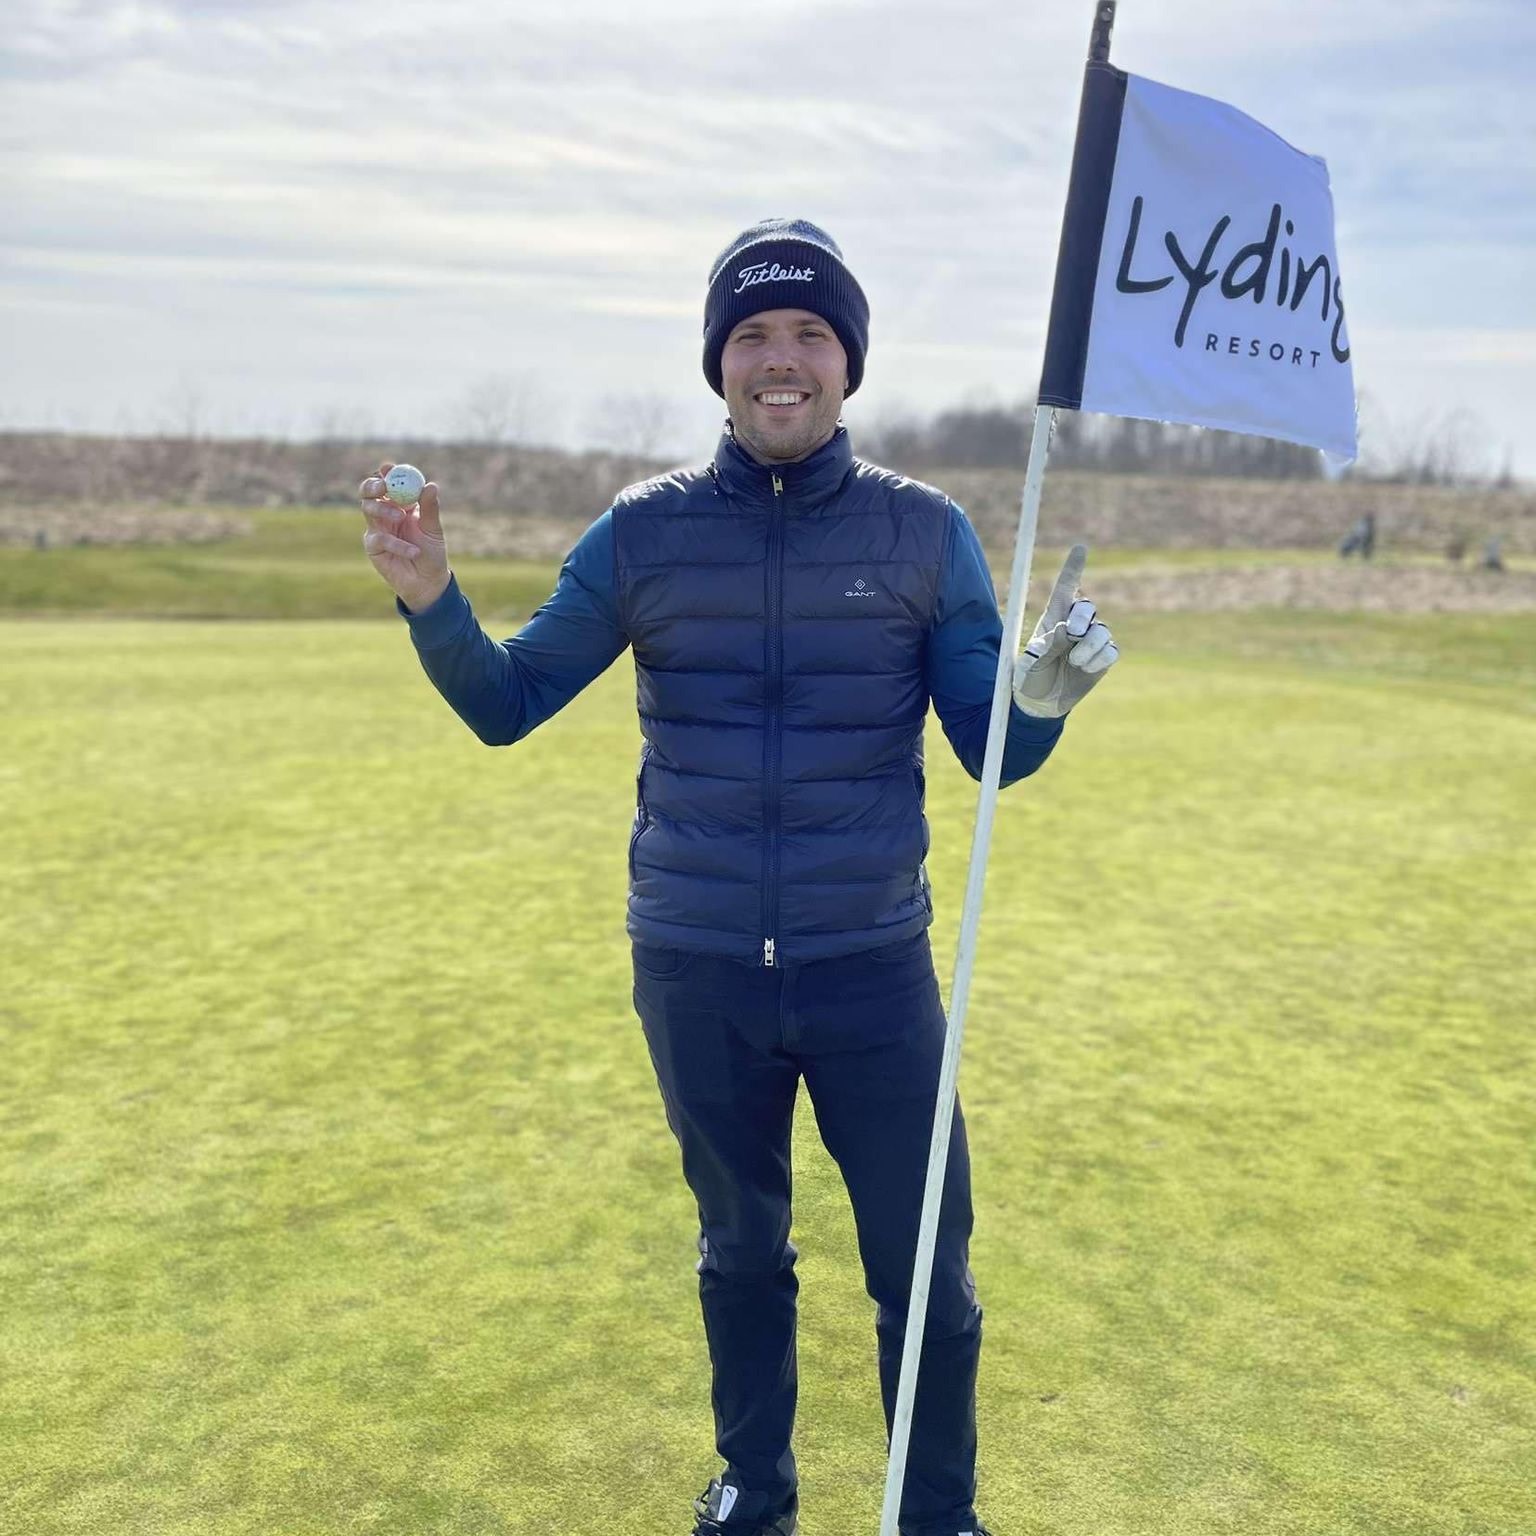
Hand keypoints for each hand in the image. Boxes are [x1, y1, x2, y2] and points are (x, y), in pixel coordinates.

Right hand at [358, 460, 450, 612]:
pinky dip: (397, 543)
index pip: (389, 483)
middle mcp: (385, 513)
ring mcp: (376, 528)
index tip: (389, 467)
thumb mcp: (433, 529)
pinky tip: (413, 551)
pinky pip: (379, 538)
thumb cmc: (432, 553)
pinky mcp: (373, 546)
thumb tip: (431, 485)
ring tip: (402, 517)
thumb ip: (430, 507)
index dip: (386, 473)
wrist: (428, 581)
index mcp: (401, 504)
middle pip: (368, 491)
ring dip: (383, 508)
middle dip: (373, 485)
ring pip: (368, 509)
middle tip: (383, 485)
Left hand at [1011, 543, 1118, 718]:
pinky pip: (1111, 650)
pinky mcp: (1102, 658)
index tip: (1080, 548)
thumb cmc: (1030, 678)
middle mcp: (1074, 625)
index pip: (1066, 588)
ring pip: (1102, 630)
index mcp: (1052, 618)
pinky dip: (1098, 660)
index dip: (1073, 568)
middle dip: (1081, 619)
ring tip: (1074, 662)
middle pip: (1087, 607)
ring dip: (1089, 646)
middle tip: (1071, 634)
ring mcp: (1091, 641)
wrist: (1041, 703)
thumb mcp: (1030, 662)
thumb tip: (1066, 630)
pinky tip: (1085, 670)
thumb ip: (1046, 645)